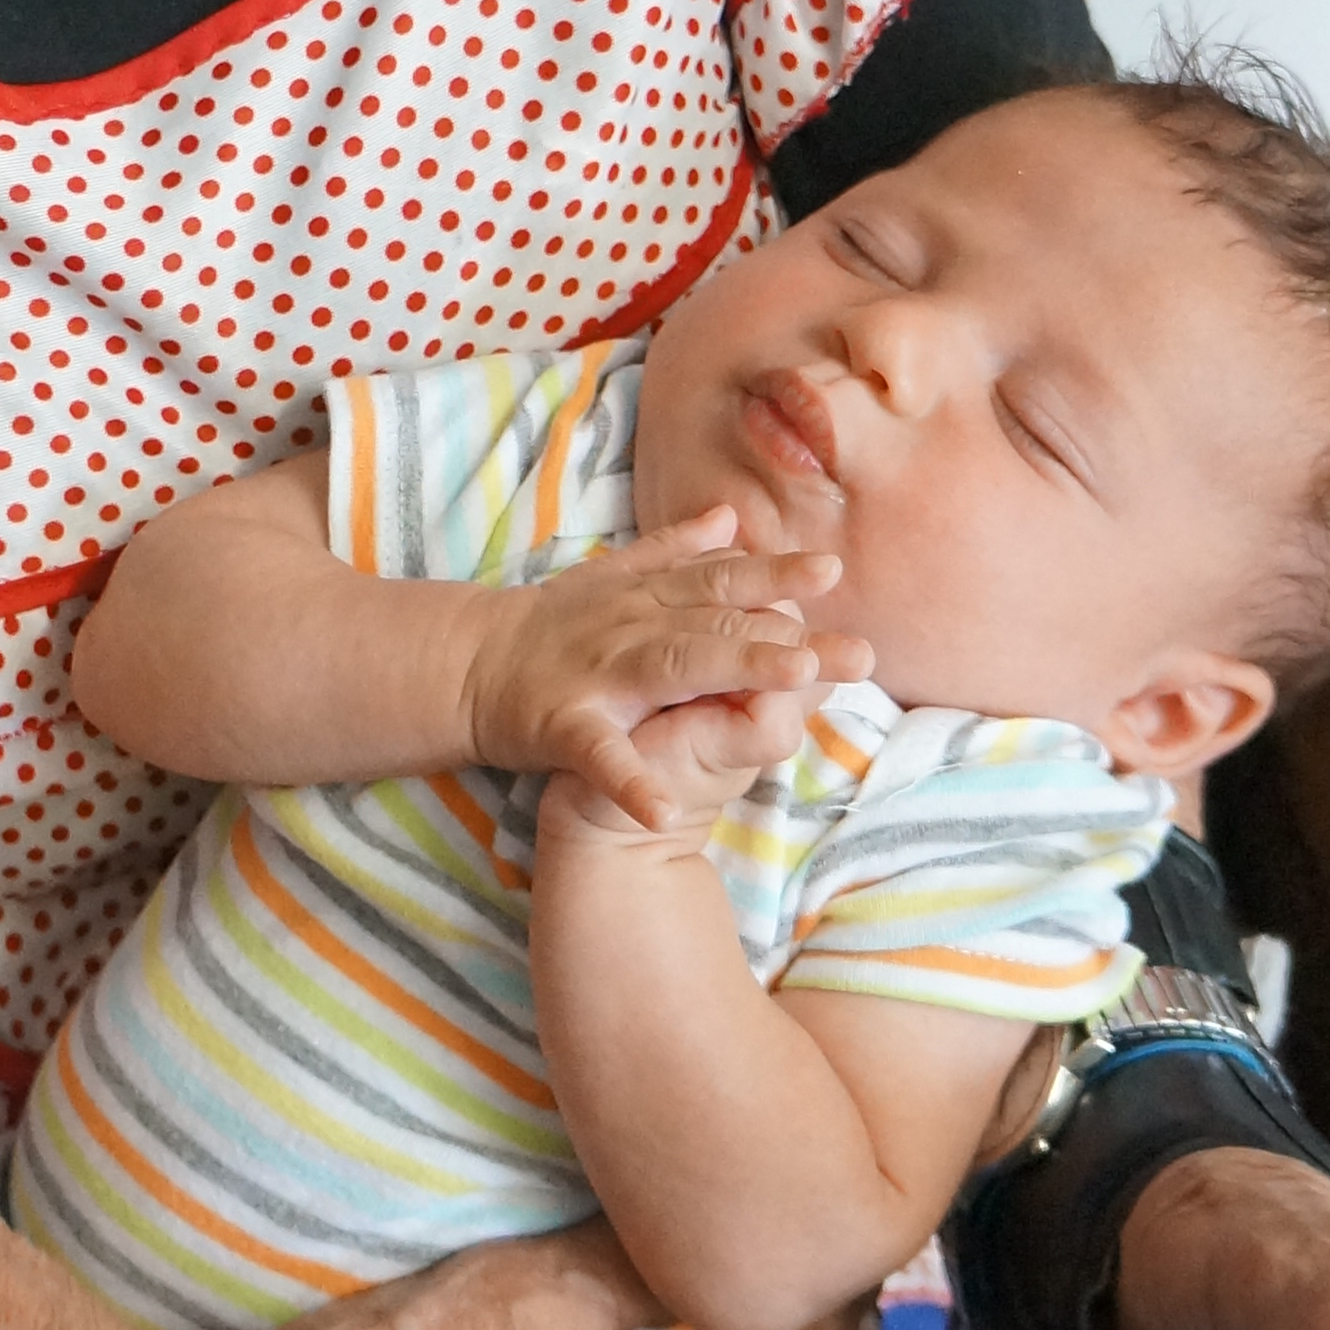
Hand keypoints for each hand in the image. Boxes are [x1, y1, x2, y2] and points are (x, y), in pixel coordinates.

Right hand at [460, 509, 865, 828]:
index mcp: (648, 598)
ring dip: (734, 670)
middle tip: (856, 650)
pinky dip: (631, 782)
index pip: (723, 584)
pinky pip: (602, 756)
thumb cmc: (555, 626)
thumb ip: (677, 551)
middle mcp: (633, 626)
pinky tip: (661, 809)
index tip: (833, 573)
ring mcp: (601, 674)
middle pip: (719, 624)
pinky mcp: (566, 725)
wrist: (473, 665)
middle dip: (787, 636)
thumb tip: (732, 519)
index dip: (777, 576)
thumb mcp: (616, 576)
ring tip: (792, 682)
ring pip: (674, 668)